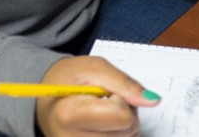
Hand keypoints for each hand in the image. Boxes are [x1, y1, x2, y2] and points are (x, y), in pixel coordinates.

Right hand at [36, 56, 159, 136]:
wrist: (46, 101)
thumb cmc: (67, 80)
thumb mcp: (95, 68)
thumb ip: (125, 84)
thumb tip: (152, 100)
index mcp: (70, 116)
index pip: (121, 115)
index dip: (121, 98)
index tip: (106, 93)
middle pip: (129, 130)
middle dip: (126, 111)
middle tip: (104, 100)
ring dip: (124, 124)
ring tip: (103, 112)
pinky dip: (119, 134)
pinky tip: (105, 125)